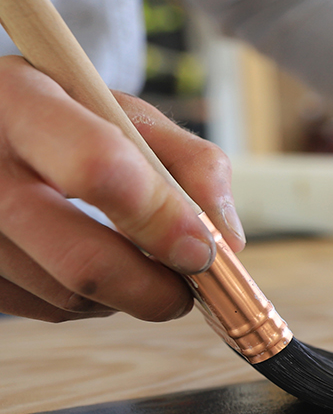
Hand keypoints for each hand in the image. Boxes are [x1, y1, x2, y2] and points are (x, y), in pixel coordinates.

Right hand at [0, 56, 243, 321]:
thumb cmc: (69, 117)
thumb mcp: (127, 112)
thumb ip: (193, 164)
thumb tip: (228, 242)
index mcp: (22, 103)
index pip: (98, 168)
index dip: (163, 219)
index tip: (203, 250)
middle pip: (81, 259)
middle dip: (155, 288)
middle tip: (190, 288)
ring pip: (67, 295)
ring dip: (126, 295)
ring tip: (140, 262)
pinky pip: (44, 309)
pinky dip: (89, 302)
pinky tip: (96, 265)